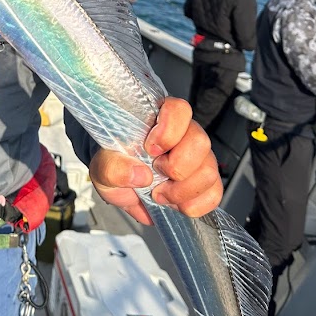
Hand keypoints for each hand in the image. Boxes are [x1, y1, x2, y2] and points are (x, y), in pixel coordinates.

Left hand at [88, 97, 221, 223]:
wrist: (122, 184)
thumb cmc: (115, 164)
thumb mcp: (101, 167)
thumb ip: (112, 168)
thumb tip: (140, 175)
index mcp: (160, 118)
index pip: (179, 109)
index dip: (168, 130)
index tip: (150, 149)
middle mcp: (185, 134)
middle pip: (200, 142)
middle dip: (177, 167)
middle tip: (155, 176)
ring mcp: (199, 157)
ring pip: (209, 171)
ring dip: (182, 191)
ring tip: (160, 195)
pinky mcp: (207, 181)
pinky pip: (215, 193)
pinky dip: (194, 205)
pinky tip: (175, 204)